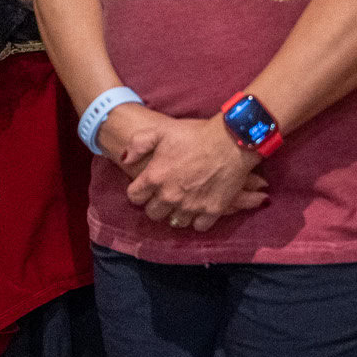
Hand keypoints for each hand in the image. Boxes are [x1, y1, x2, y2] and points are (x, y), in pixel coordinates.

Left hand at [109, 110, 268, 233]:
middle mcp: (170, 196)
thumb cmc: (195, 133)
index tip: (146, 187)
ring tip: (181, 202)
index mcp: (154, 177)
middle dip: (156, 205)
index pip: (135, 198)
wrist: (231, 140)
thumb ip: (138, 144)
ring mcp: (191, 206)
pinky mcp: (212, 211)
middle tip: (164, 194)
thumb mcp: (161, 130)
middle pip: (153, 213)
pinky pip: (198, 226)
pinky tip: (198, 208)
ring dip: (176, 213)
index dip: (138, 192)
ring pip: (175, 222)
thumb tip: (126, 160)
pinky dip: (197, 219)